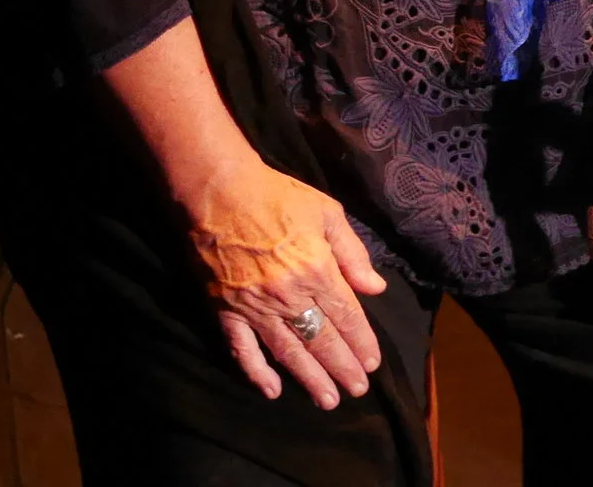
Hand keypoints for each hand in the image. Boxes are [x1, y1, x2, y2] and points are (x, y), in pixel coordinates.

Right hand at [182, 154, 386, 408]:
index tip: (373, 364)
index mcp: (317, 270)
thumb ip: (352, 254)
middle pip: (321, 340)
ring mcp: (254, 307)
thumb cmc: (277, 196)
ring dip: (309, 379)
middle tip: (357, 391)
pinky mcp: (225, 311)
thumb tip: (375, 289)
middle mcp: (287, 295)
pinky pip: (241, 350)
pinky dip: (256, 373)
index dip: (361, 342)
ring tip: (327, 401)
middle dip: (342, 368)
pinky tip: (272, 391)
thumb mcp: (327, 213)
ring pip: (287, 352)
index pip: (345, 316)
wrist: (217, 192)